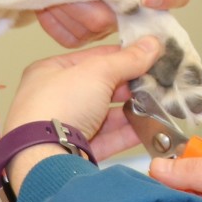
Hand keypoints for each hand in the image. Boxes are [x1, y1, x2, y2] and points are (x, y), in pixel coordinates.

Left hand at [2, 38, 164, 190]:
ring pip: (105, 116)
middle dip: (129, 86)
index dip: (121, 56)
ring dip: (131, 110)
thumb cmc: (58, 106)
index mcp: (50, 72)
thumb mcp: (97, 72)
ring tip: (157, 105)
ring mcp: (65, 127)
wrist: (44, 157)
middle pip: (100, 88)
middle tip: (155, 82)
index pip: (92, 59)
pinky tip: (148, 127)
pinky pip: (107, 139)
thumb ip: (127, 59)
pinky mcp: (77, 152)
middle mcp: (55, 99)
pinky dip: (128, 133)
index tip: (146, 56)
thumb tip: (151, 44)